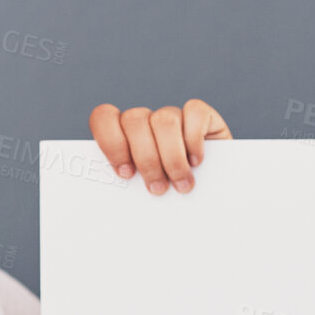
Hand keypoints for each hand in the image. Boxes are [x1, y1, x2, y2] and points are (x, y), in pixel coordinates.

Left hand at [89, 99, 232, 193]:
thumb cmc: (168, 201)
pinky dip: (194, 139)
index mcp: (122, 134)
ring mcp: (173, 115)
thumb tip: (110, 198)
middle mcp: (146, 120)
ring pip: (164, 119)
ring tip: (181, 185)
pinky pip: (194, 112)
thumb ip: (126, 188)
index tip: (124, 173)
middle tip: (157, 189)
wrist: (210, 202)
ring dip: (172, 157)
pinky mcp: (201, 115)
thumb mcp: (142, 196)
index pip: (104, 117)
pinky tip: (196, 161)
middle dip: (146, 158)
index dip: (111, 142)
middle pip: (134, 120)